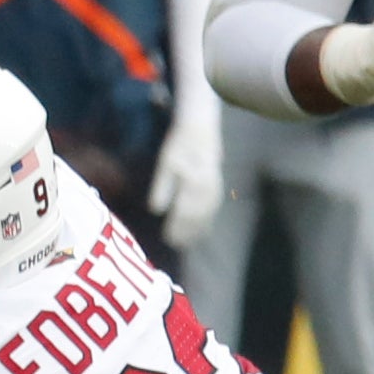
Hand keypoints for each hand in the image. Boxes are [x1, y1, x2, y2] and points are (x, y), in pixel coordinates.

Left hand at [148, 111, 223, 247]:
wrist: (200, 129)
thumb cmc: (178, 145)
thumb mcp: (165, 163)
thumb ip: (162, 187)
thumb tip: (156, 211)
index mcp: (193, 183)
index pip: (183, 212)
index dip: (176, 227)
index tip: (167, 238)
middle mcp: (207, 189)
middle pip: (196, 217)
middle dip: (186, 233)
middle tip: (174, 245)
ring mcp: (215, 189)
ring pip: (206, 216)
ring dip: (197, 231)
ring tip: (186, 243)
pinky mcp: (217, 188)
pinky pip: (213, 211)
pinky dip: (207, 223)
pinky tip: (201, 232)